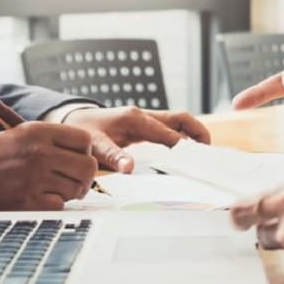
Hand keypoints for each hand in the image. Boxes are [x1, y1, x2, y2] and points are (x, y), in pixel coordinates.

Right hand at [0, 122, 96, 210]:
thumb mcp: (24, 134)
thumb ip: (56, 142)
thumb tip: (88, 159)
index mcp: (40, 131)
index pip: (85, 141)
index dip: (85, 152)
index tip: (75, 159)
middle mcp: (40, 152)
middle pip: (88, 167)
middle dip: (85, 177)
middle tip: (73, 181)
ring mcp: (34, 178)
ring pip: (77, 189)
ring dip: (69, 193)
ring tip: (51, 188)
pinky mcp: (26, 201)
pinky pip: (59, 206)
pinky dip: (53, 205)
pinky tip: (38, 198)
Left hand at [62, 106, 210, 172]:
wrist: (73, 120)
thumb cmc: (84, 131)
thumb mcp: (95, 145)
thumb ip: (113, 156)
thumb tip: (130, 168)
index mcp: (135, 119)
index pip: (168, 132)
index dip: (184, 145)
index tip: (197, 159)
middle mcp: (144, 115)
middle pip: (181, 119)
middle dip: (198, 133)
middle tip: (209, 153)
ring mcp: (146, 118)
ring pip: (178, 121)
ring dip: (193, 134)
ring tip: (204, 154)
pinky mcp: (145, 125)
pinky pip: (170, 128)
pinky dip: (183, 137)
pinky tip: (187, 152)